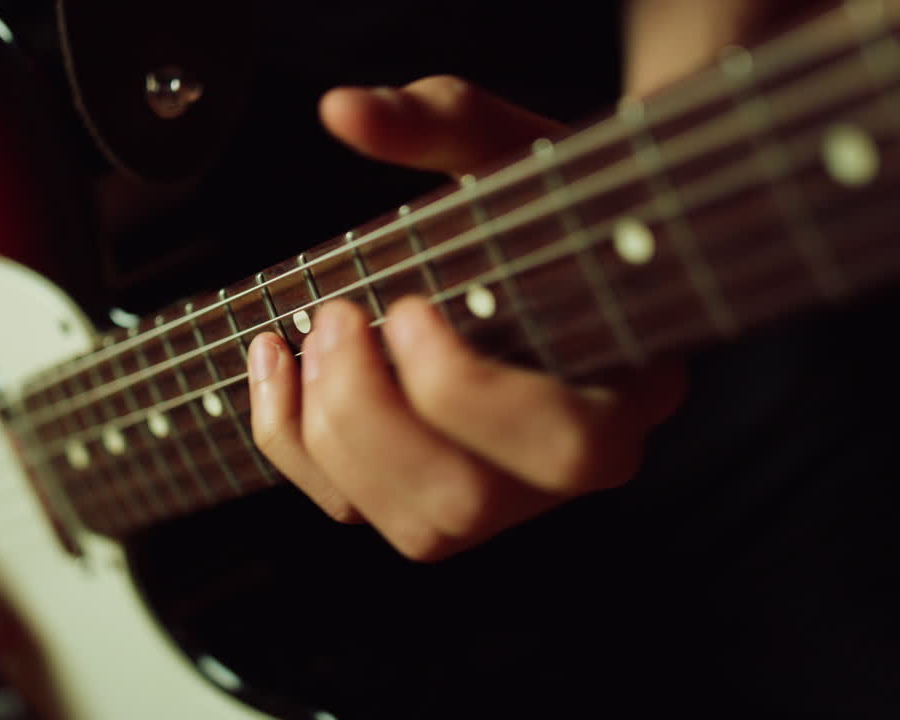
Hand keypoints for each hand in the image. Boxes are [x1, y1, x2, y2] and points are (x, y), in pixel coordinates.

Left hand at [247, 76, 687, 560]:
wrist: (549, 242)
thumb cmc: (541, 199)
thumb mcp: (507, 149)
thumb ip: (440, 122)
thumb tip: (344, 111)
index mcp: (627, 385)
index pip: (564, 443)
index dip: (467, 393)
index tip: (407, 307)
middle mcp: (576, 461)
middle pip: (469, 501)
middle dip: (372, 415)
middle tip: (337, 319)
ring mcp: (510, 491)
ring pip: (415, 526)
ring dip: (331, 435)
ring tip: (305, 337)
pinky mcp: (442, 491)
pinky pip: (360, 509)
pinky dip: (294, 445)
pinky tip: (272, 362)